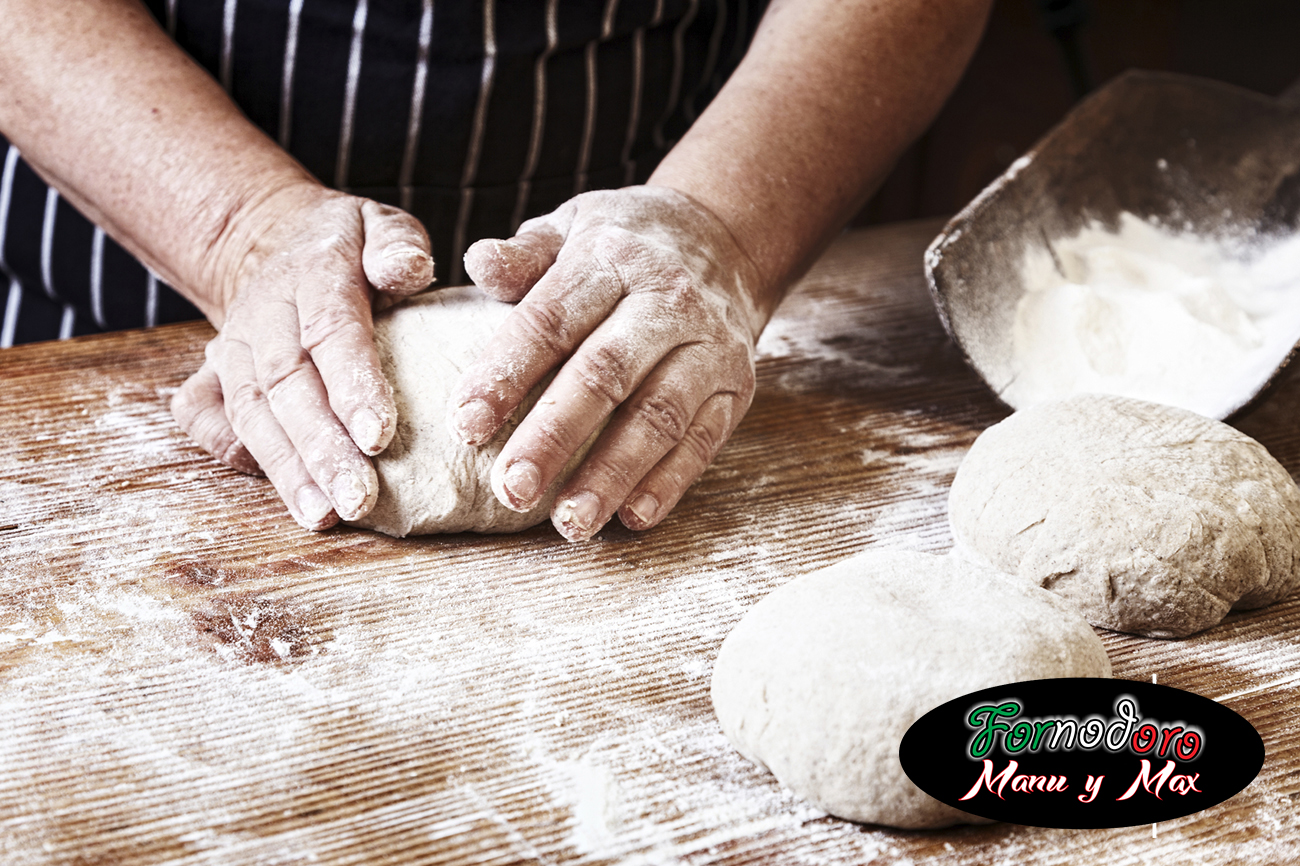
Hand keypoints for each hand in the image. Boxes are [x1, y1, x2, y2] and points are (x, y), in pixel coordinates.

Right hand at [170, 183, 433, 529]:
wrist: (278, 242)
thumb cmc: (351, 247)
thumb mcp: (381, 226)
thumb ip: (397, 245)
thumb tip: (408, 271)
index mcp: (313, 273)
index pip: (331, 333)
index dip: (353, 386)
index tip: (379, 437)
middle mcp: (264, 314)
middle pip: (288, 386)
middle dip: (322, 449)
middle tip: (358, 499)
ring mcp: (232, 347)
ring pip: (252, 413)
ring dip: (287, 469)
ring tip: (323, 515)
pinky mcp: (211, 374)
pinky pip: (206, 417)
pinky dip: (233, 455)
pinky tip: (281, 493)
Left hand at [452, 185, 768, 541]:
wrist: (725, 239)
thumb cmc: (624, 245)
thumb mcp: (570, 228)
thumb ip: (524, 254)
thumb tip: (479, 263)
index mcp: (611, 258)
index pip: (551, 321)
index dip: (506, 374)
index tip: (464, 426)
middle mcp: (666, 301)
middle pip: (605, 374)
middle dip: (555, 436)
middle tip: (511, 490)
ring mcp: (708, 346)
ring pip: (659, 416)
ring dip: (613, 474)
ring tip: (570, 522)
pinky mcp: (735, 387)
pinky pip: (704, 440)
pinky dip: (670, 482)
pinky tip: (632, 517)